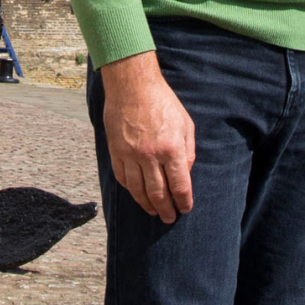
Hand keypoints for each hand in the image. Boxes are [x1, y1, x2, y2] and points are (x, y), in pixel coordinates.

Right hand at [98, 51, 194, 222]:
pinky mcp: (116, 151)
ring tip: (154, 212)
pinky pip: (123, 178)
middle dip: (166, 209)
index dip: (184, 201)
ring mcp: (131, 154)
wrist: (132, 85)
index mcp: (171, 148)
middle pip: (159, 193)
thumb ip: (188, 150)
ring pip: (139, 190)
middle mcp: (151, 155)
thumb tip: (186, 173)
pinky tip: (137, 194)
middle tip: (169, 218)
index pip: (180, 185)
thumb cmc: (162, 102)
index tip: (186, 209)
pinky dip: (131, 190)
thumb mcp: (186, 124)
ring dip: (147, 205)